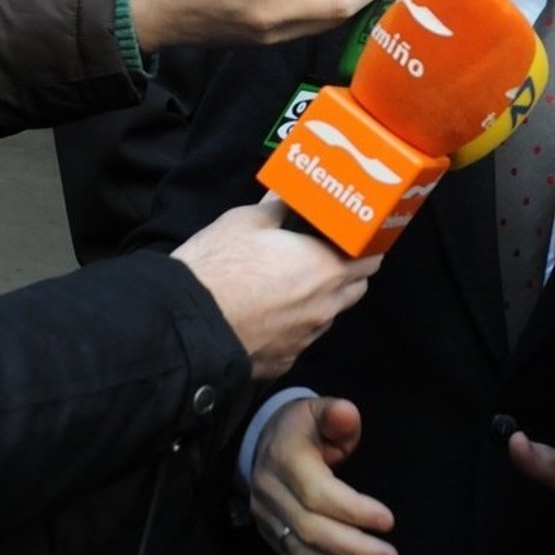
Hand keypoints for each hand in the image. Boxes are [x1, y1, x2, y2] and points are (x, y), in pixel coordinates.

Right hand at [172, 201, 380, 378]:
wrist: (183, 325)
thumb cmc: (218, 267)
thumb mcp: (246, 221)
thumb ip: (278, 206)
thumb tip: (289, 193)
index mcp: (325, 268)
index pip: (371, 258)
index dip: (365, 244)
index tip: (355, 235)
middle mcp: (324, 308)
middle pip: (355, 288)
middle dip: (347, 270)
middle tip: (324, 253)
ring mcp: (304, 339)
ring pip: (328, 315)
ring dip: (321, 299)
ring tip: (290, 283)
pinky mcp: (281, 362)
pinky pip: (299, 340)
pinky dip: (293, 325)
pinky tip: (268, 312)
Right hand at [250, 396, 397, 554]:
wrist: (263, 442)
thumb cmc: (304, 427)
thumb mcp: (319, 409)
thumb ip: (336, 413)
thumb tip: (347, 414)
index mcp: (284, 459)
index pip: (316, 493)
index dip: (352, 510)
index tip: (388, 521)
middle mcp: (271, 493)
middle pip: (311, 531)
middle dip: (355, 550)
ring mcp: (267, 520)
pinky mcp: (271, 538)